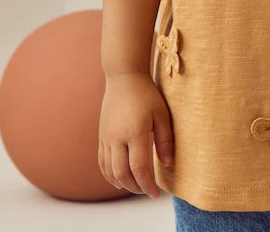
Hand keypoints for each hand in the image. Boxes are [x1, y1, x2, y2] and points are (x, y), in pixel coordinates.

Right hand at [98, 72, 173, 198]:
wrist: (124, 77)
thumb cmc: (146, 93)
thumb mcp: (161, 114)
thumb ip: (165, 140)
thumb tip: (168, 164)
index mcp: (135, 132)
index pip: (139, 168)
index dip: (147, 184)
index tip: (155, 194)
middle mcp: (117, 137)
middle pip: (121, 173)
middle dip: (135, 187)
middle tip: (147, 191)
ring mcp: (106, 137)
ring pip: (109, 170)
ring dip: (122, 183)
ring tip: (136, 187)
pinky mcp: (101, 135)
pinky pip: (102, 161)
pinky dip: (108, 174)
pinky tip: (118, 179)